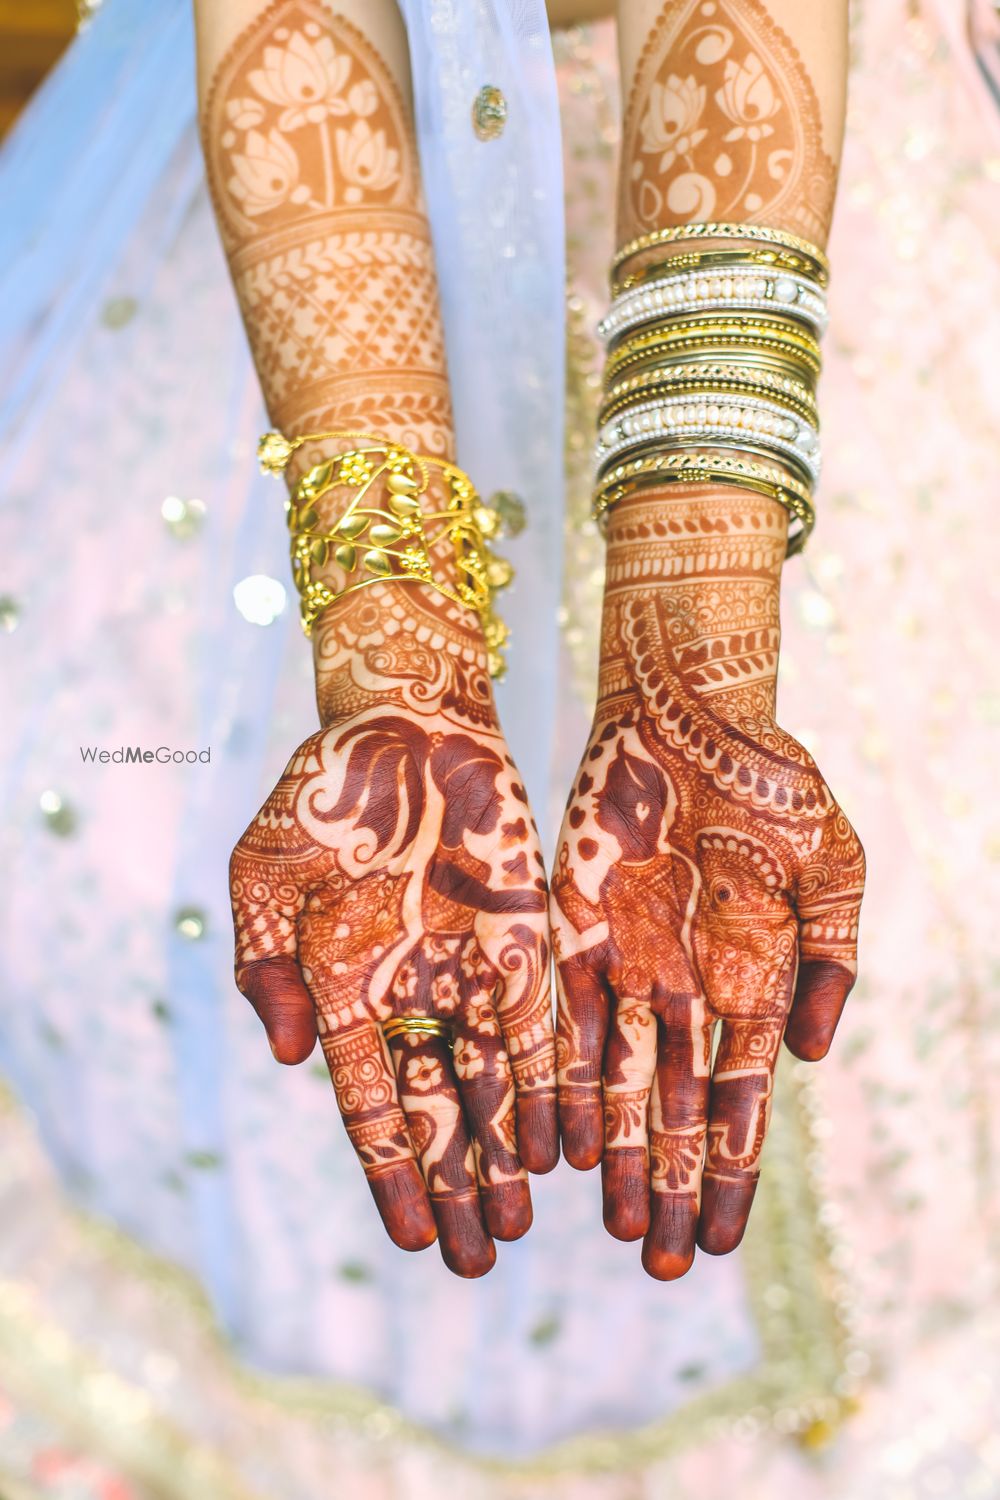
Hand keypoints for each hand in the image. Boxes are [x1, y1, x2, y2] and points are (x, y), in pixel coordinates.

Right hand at [230, 583, 556, 1276]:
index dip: (391, 1174)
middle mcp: (413, 996)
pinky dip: (551, 1081)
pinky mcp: (521, 936)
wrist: (401, 724)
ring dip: (505, 1152)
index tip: (409, 1241)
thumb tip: (295, 1060)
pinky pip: (541, 1022)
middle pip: (439, 1113)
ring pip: (493, 1083)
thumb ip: (269, 969)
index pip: (370, 1105)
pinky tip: (566, 1139)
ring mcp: (469, 970)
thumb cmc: (321, 799)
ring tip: (519, 1223)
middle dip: (456, 1186)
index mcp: (346, 992)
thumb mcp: (266, 879)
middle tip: (478, 1262)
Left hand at [550, 488, 864, 1278]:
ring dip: (616, 1155)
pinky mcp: (573, 930)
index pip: (738, 1101)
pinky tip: (558, 1140)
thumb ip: (830, 961)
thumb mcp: (834, 869)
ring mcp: (628, 964)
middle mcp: (686, 988)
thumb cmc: (776, 783)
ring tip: (613, 1226)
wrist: (695, 714)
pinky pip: (564, 1018)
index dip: (732, 1173)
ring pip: (617, 1081)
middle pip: (674, 1110)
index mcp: (751, 981)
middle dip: (669, 1188)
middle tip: (660, 1267)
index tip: (722, 1243)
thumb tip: (807, 1056)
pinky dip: (562, 1080)